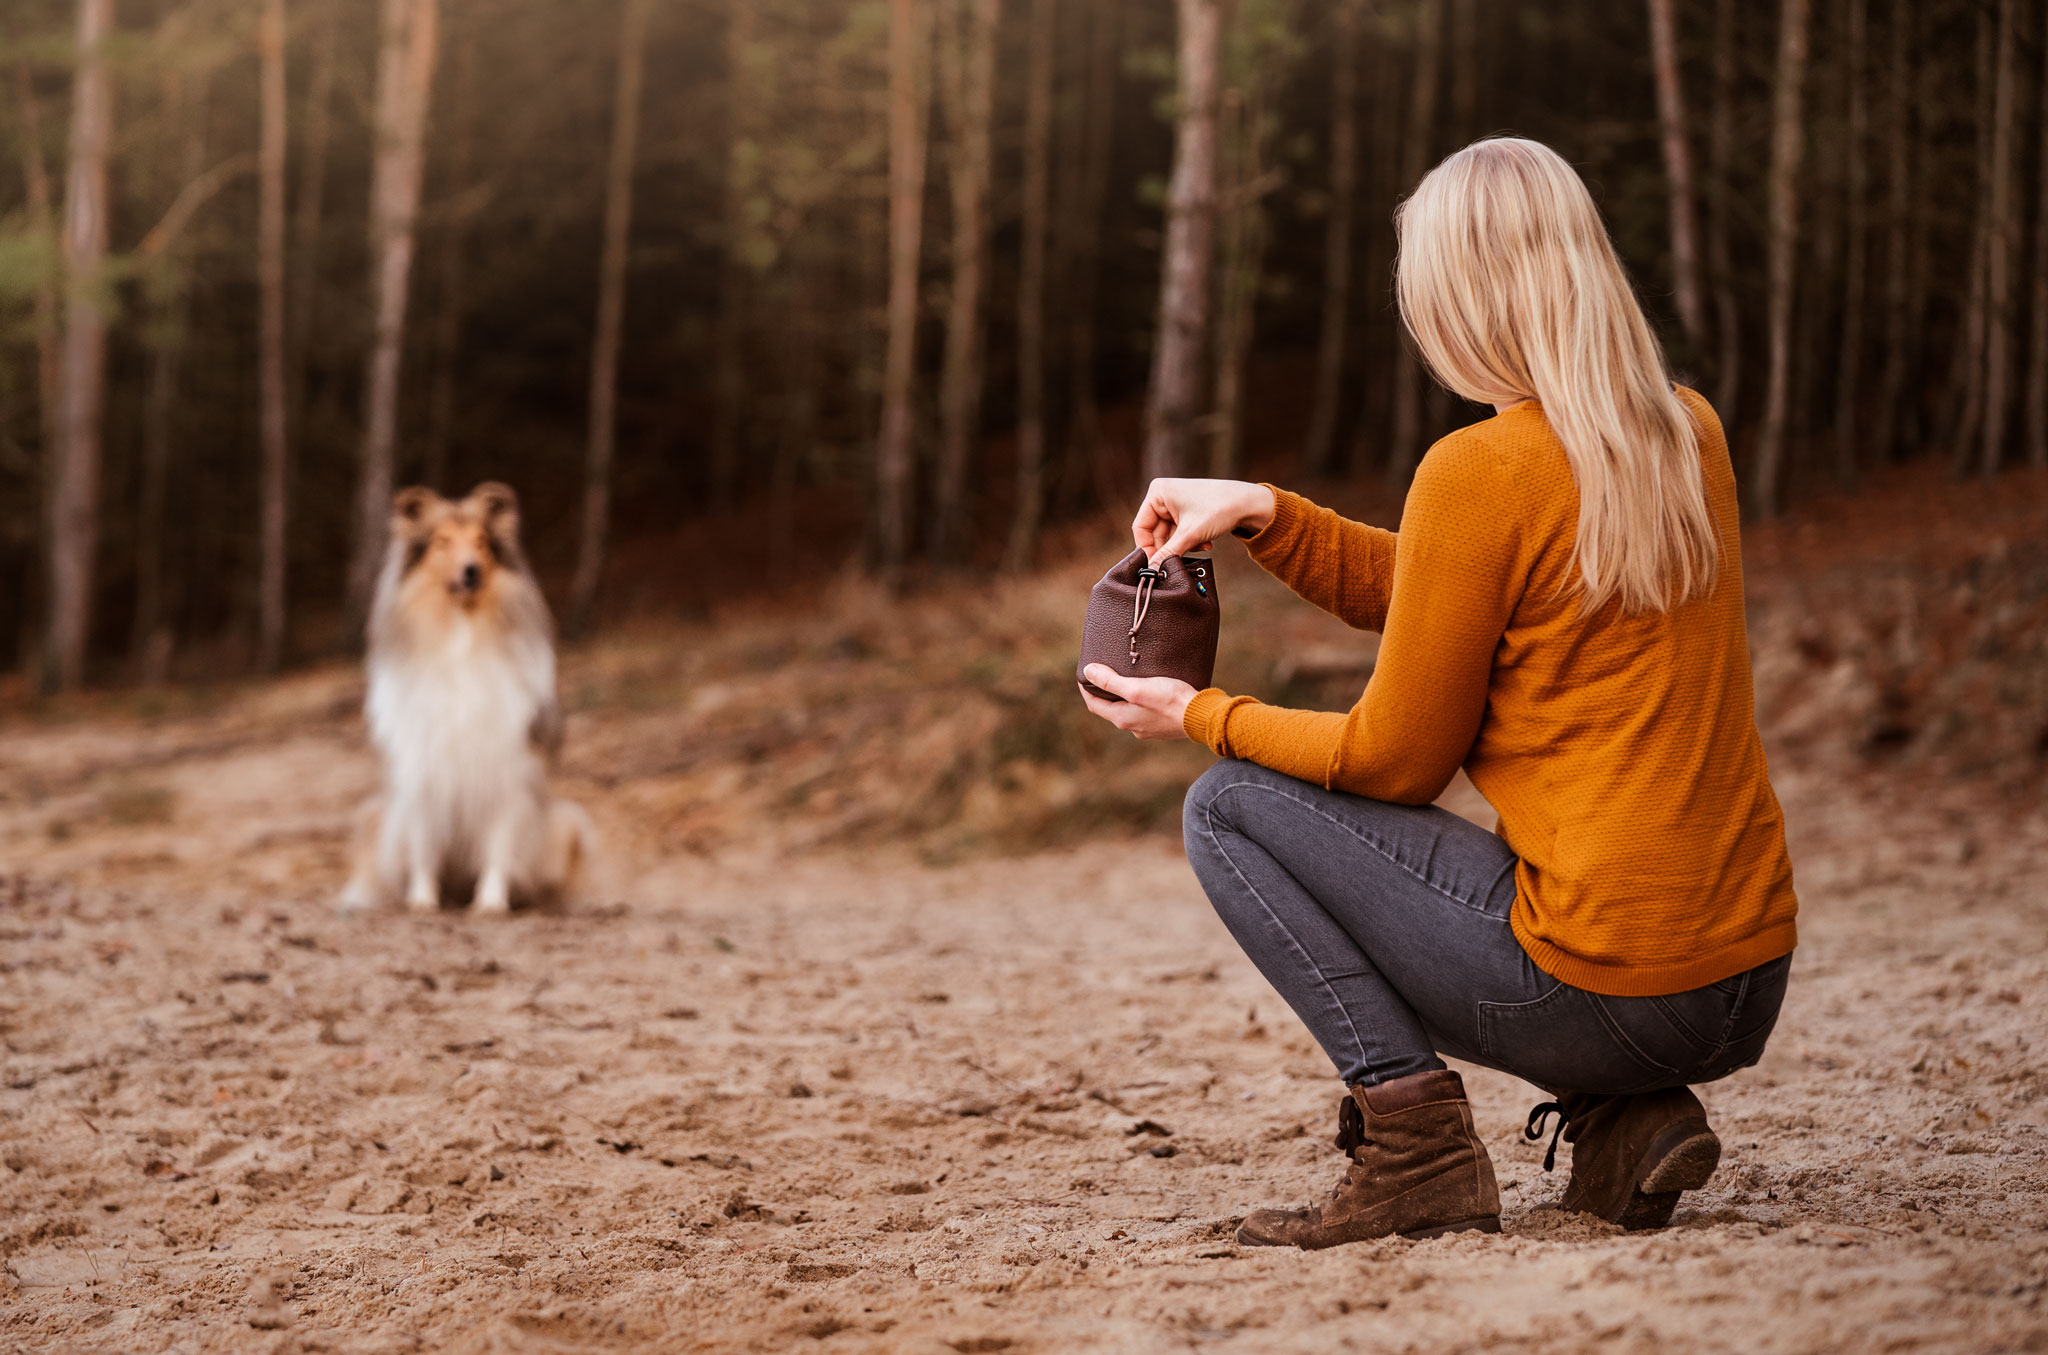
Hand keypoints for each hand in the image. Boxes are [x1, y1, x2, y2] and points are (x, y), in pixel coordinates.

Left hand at [1079, 666, 1196, 739]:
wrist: (1201, 716)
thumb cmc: (1169, 701)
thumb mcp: (1136, 688)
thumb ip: (1111, 681)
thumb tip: (1088, 672)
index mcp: (1122, 718)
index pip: (1095, 705)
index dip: (1086, 690)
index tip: (1084, 676)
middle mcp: (1132, 727)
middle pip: (1110, 708)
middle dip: (1105, 692)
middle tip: (1104, 674)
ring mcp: (1148, 728)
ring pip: (1128, 710)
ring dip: (1123, 697)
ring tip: (1127, 680)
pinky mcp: (1162, 726)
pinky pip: (1144, 712)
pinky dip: (1140, 701)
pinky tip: (1149, 692)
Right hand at [1131, 478, 1276, 562]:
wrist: (1249, 503)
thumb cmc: (1219, 509)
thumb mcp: (1190, 534)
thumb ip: (1168, 554)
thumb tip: (1152, 572)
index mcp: (1157, 493)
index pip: (1141, 527)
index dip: (1147, 549)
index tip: (1155, 566)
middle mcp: (1164, 495)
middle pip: (1156, 533)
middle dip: (1171, 548)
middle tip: (1179, 563)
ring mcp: (1176, 503)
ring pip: (1170, 535)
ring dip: (1184, 546)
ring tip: (1200, 547)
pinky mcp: (1188, 511)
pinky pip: (1181, 532)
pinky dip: (1190, 541)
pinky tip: (1205, 543)